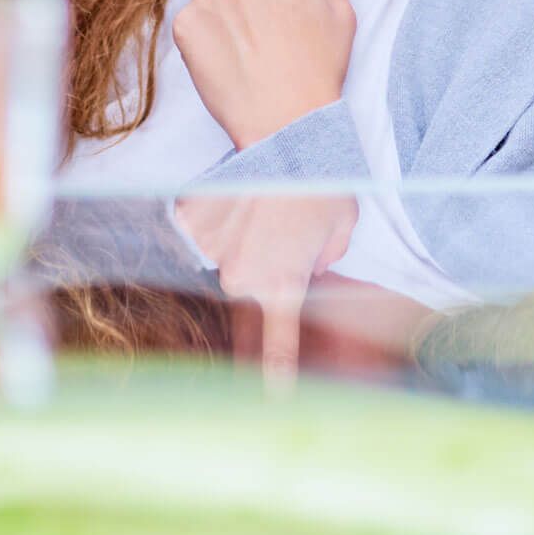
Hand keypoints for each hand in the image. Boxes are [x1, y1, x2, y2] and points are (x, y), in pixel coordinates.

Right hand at [175, 193, 358, 386]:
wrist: (281, 134)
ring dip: (236, 234)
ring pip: (220, 253)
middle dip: (258, 261)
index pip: (278, 344)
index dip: (275, 375)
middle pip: (244, 284)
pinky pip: (199, 225)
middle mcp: (243, 277)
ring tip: (259, 198)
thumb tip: (309, 266)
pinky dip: (214, 210)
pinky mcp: (191, 221)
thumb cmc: (321, 180)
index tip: (272, 399)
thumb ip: (324, 260)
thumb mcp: (342, 229)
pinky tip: (236, 188)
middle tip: (274, 223)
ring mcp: (212, 250)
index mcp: (283, 286)